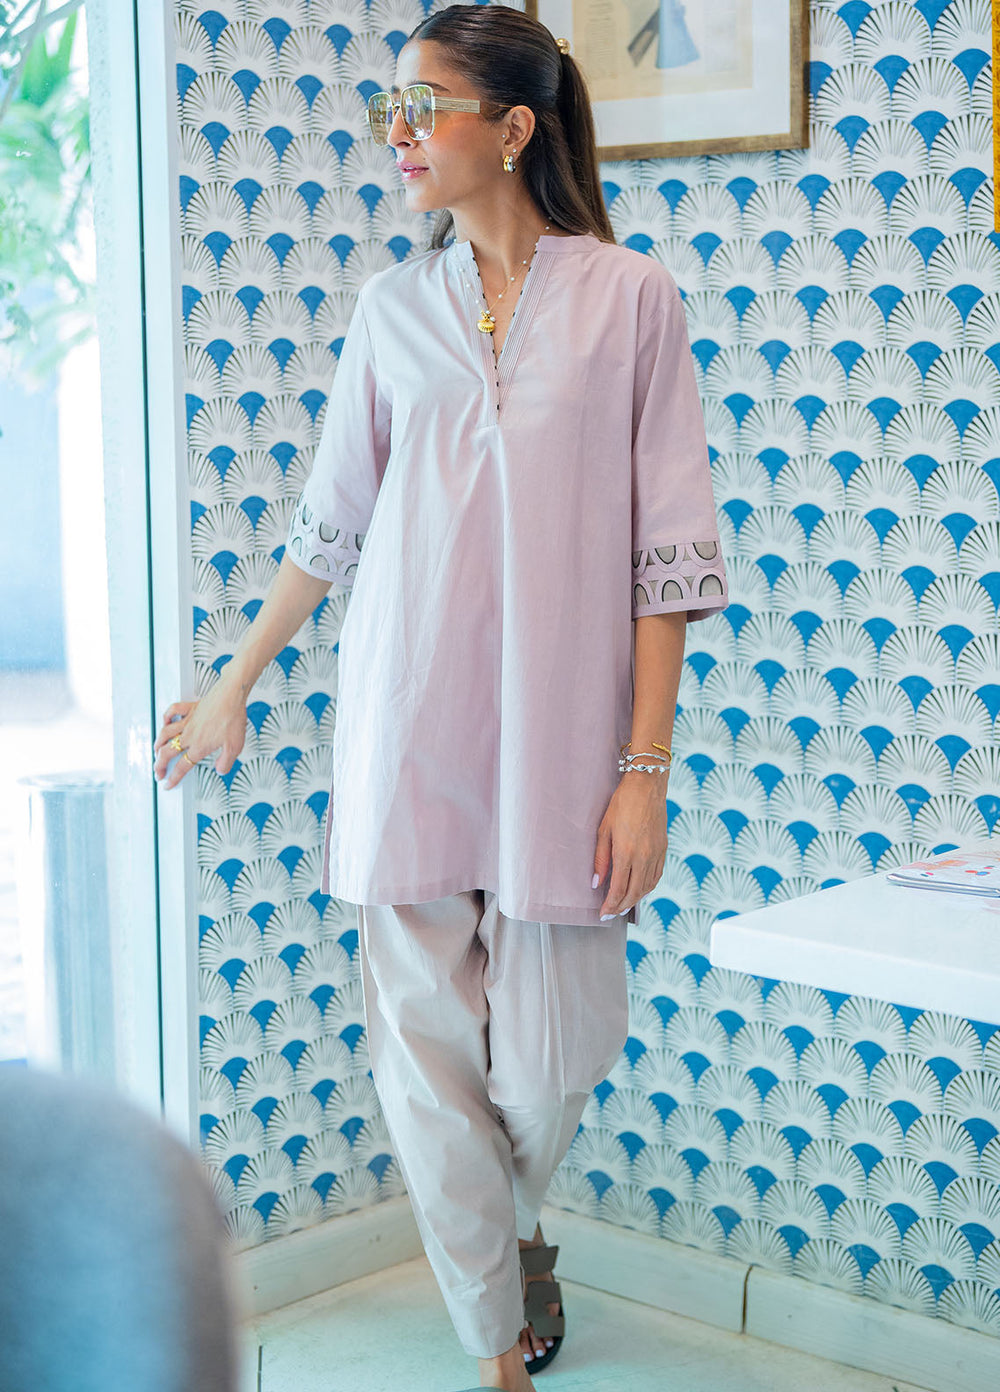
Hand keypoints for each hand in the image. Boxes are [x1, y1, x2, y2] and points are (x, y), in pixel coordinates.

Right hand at [152, 679, 247, 789]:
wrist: (231, 696)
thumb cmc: (233, 719)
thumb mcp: (235, 746)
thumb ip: (226, 762)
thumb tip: (220, 771)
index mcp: (199, 747)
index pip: (182, 766)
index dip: (173, 778)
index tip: (168, 784)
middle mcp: (189, 735)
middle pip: (167, 753)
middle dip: (159, 765)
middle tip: (157, 772)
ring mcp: (187, 721)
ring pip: (165, 734)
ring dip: (158, 744)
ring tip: (156, 752)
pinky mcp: (190, 708)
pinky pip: (172, 711)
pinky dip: (166, 717)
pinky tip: (165, 722)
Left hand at [593, 772, 667, 918]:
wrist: (647, 786)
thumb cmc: (622, 803)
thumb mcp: (604, 829)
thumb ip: (600, 859)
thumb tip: (597, 883)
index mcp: (626, 853)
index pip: (618, 890)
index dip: (610, 905)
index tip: (603, 913)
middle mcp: (644, 857)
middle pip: (634, 893)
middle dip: (621, 907)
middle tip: (611, 914)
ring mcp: (656, 854)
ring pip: (647, 887)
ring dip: (635, 900)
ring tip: (623, 905)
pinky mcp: (663, 849)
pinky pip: (656, 876)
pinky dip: (647, 888)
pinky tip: (639, 889)